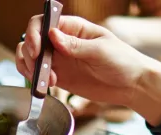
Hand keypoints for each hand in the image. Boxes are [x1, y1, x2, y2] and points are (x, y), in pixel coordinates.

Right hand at [16, 16, 160, 108]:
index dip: (34, 34)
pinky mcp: (60, 77)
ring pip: (31, 57)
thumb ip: (76, 45)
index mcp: (72, 28)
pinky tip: (47, 85)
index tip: (37, 49)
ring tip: (45, 80)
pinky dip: (36, 80)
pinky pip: (39, 75)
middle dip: (29, 54)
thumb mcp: (100, 50)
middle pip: (31, 40)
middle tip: (39, 68)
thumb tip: (52, 35)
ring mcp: (59, 60)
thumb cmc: (122, 61)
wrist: (131, 85)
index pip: (43, 23)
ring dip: (30, 68)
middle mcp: (62, 42)